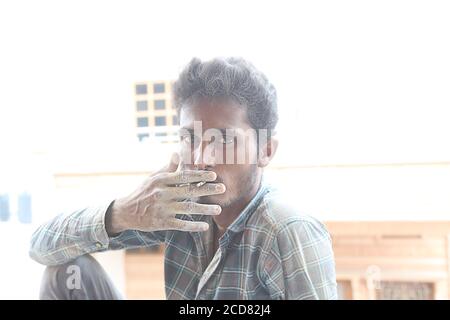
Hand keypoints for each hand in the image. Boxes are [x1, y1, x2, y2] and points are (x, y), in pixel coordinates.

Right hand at [106, 153, 225, 234]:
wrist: (125, 212)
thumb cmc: (143, 192)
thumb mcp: (153, 178)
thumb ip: (168, 168)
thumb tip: (177, 152)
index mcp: (161, 180)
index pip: (184, 176)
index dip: (199, 176)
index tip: (213, 175)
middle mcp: (162, 194)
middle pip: (189, 191)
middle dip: (207, 190)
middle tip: (223, 188)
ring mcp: (162, 209)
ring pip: (187, 209)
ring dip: (205, 209)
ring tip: (218, 209)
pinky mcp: (161, 223)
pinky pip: (180, 224)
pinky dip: (193, 226)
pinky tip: (205, 226)